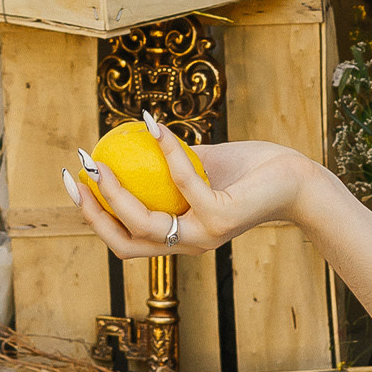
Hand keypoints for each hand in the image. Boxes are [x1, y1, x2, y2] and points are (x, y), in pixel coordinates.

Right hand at [65, 122, 310, 260]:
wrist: (297, 179)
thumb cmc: (251, 171)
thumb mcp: (203, 166)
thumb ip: (170, 164)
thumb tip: (128, 139)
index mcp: (180, 239)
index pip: (125, 240)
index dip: (94, 217)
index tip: (75, 183)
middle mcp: (189, 245)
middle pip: (124, 242)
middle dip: (92, 213)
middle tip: (78, 173)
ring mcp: (205, 236)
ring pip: (144, 223)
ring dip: (115, 191)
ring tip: (99, 159)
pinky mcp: (222, 217)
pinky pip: (184, 181)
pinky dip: (166, 151)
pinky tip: (154, 126)